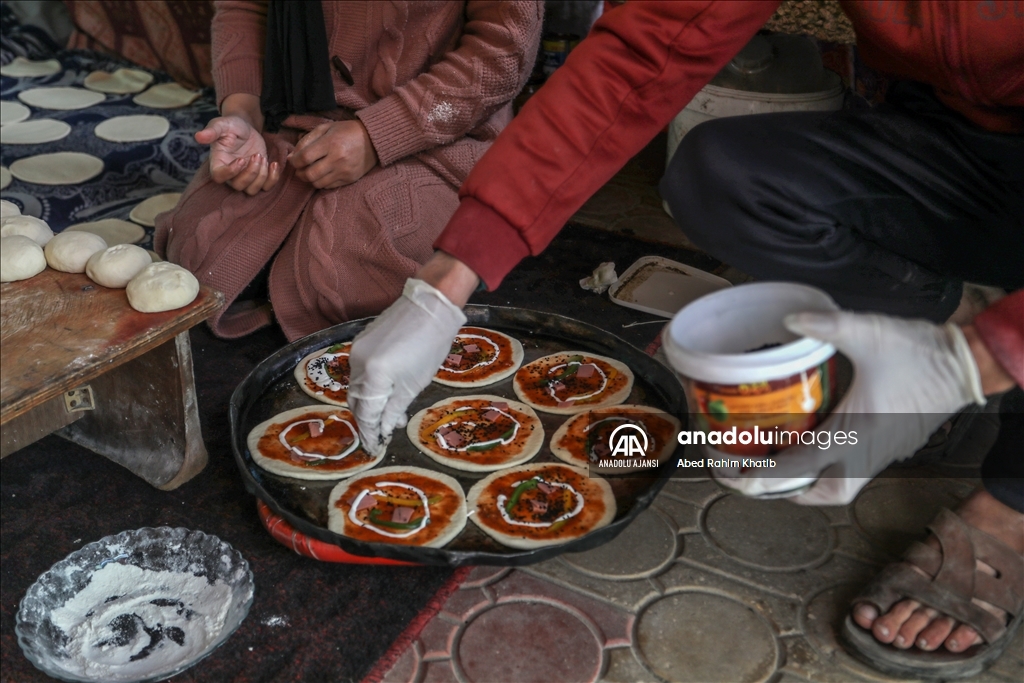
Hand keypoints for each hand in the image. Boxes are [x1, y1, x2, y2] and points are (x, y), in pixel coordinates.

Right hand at [195, 115, 281, 194]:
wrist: (245, 128)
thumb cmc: (231, 126)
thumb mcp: (222, 124)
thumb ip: (212, 131)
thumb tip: (198, 136)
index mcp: (218, 162)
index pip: (219, 177)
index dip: (231, 172)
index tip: (241, 159)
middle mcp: (230, 174)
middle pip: (238, 186)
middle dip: (251, 173)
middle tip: (257, 155)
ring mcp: (245, 177)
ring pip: (252, 190)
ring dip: (261, 175)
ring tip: (262, 156)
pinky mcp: (258, 176)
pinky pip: (266, 187)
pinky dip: (273, 178)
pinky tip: (273, 163)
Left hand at [288, 120, 377, 188]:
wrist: (373, 140)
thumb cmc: (346, 131)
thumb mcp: (326, 128)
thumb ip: (307, 140)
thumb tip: (292, 156)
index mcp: (331, 143)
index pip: (304, 158)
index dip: (295, 161)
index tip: (293, 159)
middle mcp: (337, 159)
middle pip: (309, 174)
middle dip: (300, 173)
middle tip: (299, 168)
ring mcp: (344, 171)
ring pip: (318, 183)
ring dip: (309, 179)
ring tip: (310, 172)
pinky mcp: (349, 179)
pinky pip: (329, 186)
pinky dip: (321, 182)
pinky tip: (322, 174)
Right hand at [348, 278, 467, 455]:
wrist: (431, 304)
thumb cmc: (430, 345)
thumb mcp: (415, 384)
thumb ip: (394, 408)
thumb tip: (384, 428)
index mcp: (372, 376)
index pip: (365, 413)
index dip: (370, 433)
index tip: (375, 448)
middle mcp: (357, 362)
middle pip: (357, 400)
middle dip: (369, 419)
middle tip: (383, 433)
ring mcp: (357, 349)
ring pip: (358, 385)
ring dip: (371, 402)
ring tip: (391, 414)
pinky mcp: (362, 340)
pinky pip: (361, 370)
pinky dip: (370, 384)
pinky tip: (386, 391)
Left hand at [713, 311, 986, 504]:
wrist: (966, 364)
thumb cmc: (920, 352)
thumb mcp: (869, 333)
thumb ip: (827, 326)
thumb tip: (790, 320)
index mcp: (857, 432)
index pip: (803, 466)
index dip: (765, 475)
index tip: (738, 477)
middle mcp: (869, 452)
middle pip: (827, 494)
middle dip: (791, 491)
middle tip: (760, 473)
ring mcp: (883, 453)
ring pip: (844, 486)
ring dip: (811, 482)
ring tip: (783, 461)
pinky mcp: (892, 447)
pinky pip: (857, 470)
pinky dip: (831, 467)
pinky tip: (814, 442)